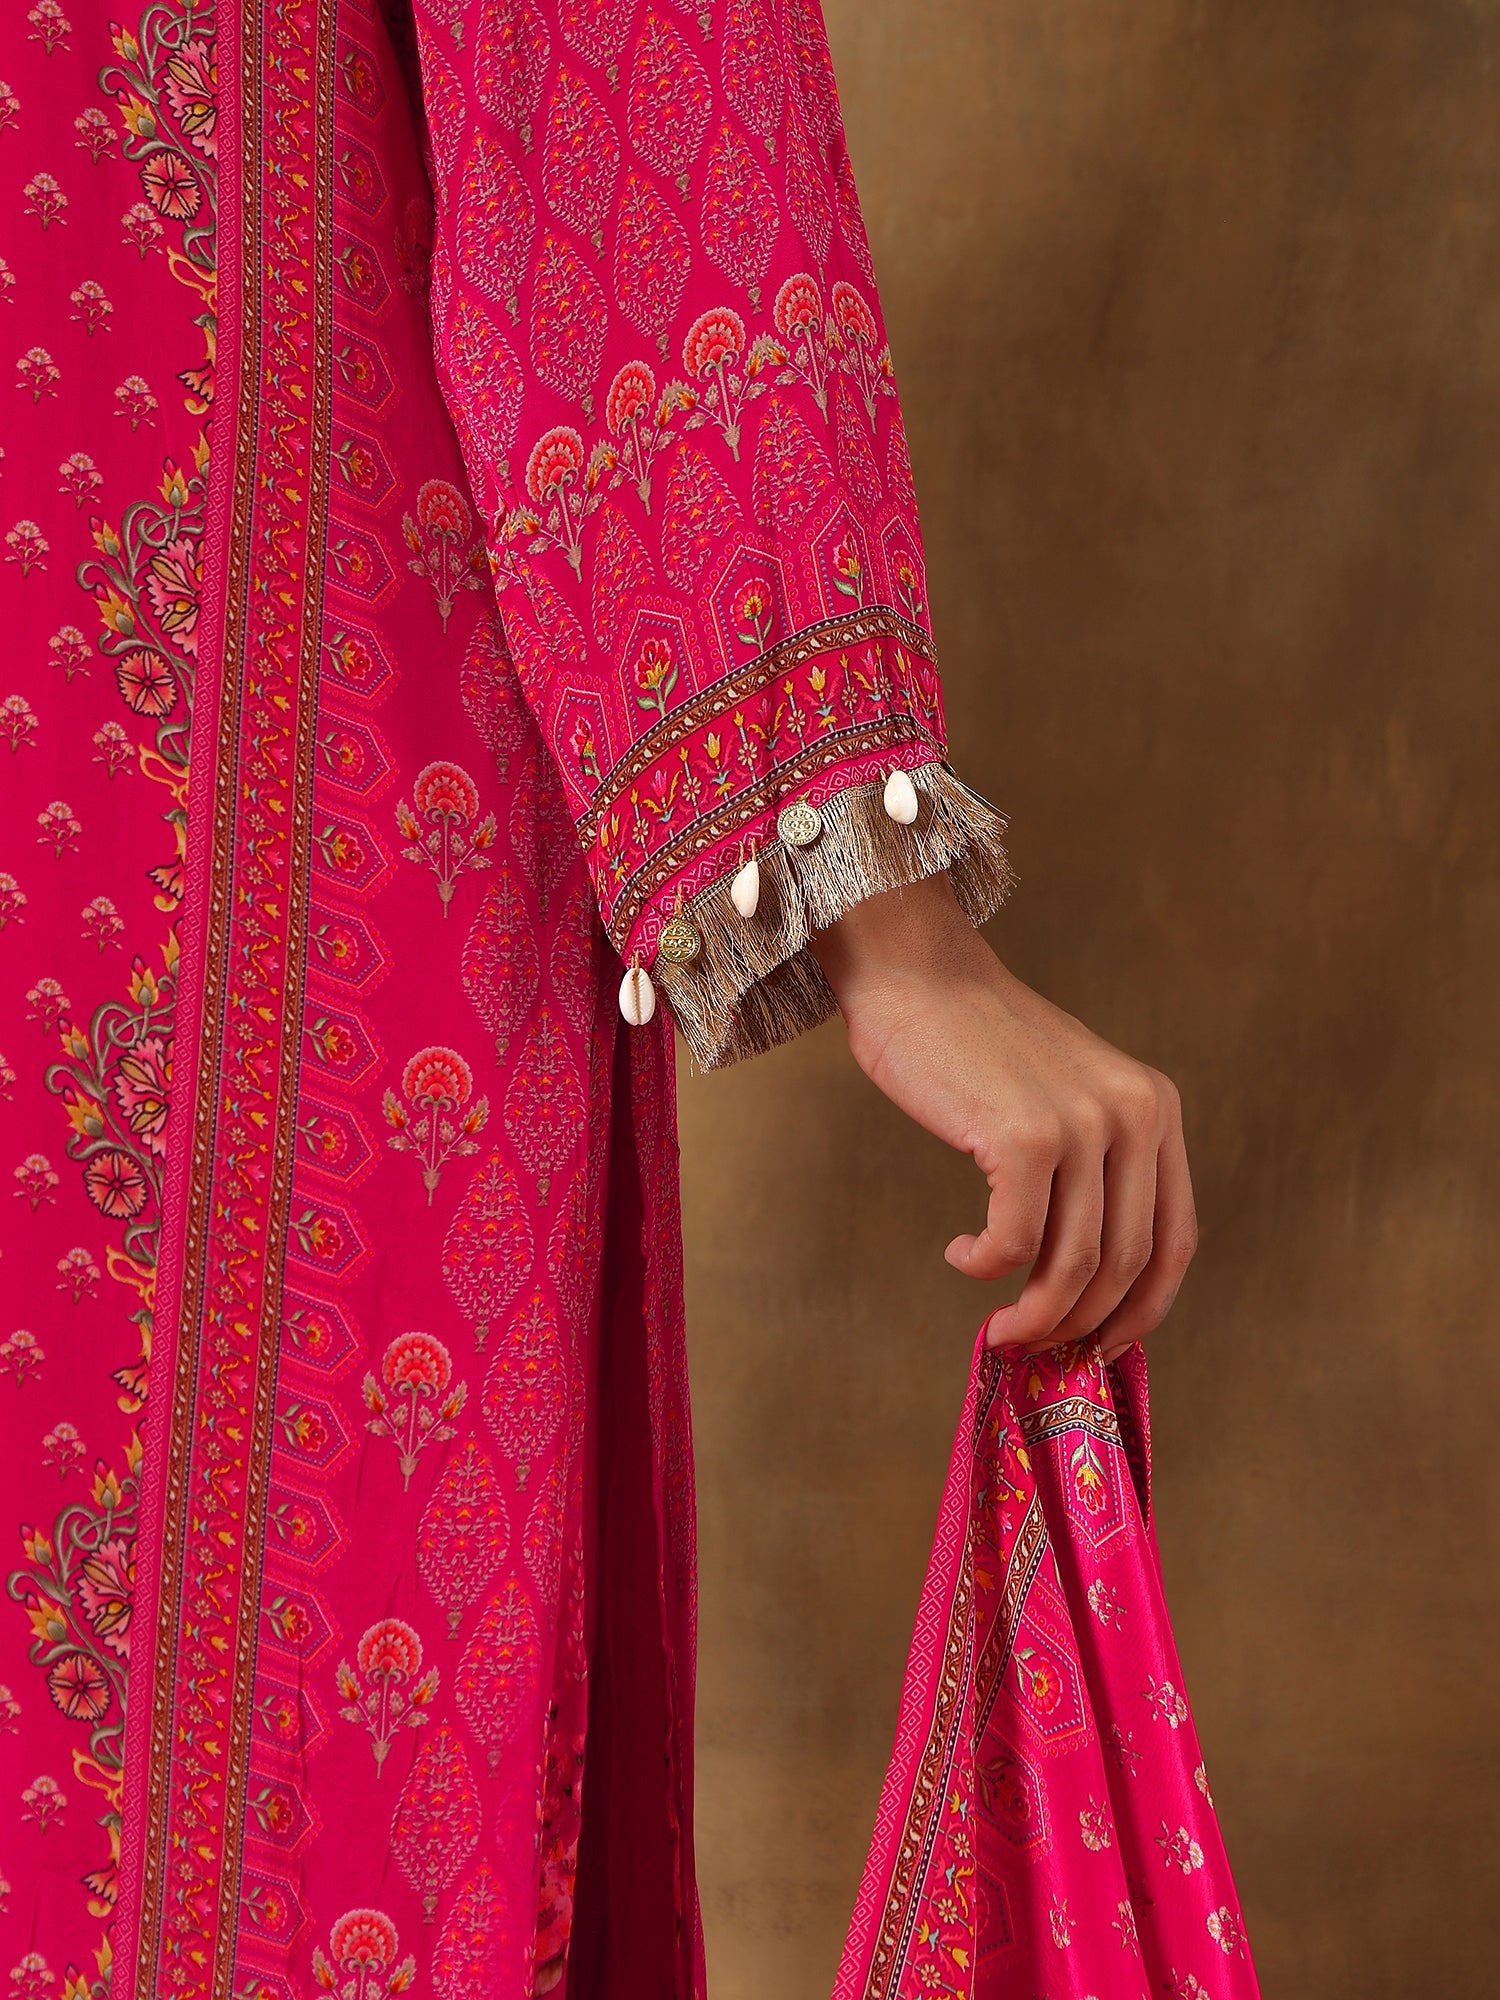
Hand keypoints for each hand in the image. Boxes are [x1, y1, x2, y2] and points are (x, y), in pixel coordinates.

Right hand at [810, 871, 1197, 1359]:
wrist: (919, 978)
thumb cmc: (979, 1048)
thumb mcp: (1069, 1096)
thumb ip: (1095, 1170)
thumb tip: (1088, 1287)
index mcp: (1157, 1110)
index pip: (1176, 1241)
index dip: (1143, 1309)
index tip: (1102, 1345)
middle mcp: (1135, 1115)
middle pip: (1126, 1264)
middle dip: (1079, 1324)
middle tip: (1034, 1346)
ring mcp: (1082, 1124)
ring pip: (1073, 1264)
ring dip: (1033, 1314)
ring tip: (998, 1325)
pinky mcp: (1024, 1136)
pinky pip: (1015, 1241)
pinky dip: (986, 1265)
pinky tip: (962, 1254)